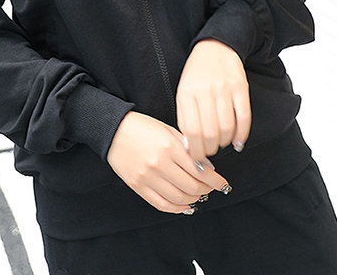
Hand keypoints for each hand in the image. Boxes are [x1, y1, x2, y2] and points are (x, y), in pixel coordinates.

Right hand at [106, 111, 228, 213]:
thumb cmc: (143, 127)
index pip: (199, 170)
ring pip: (178, 198)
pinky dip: (177, 208)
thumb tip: (206, 167)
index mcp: (169, 146)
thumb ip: (187, 148)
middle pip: (191, 186)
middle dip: (207, 190)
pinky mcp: (138, 186)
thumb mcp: (168, 130)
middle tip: (213, 188)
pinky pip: (161, 204)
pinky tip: (185, 205)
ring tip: (200, 195)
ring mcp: (148, 177)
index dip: (215, 180)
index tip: (223, 183)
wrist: (114, 131)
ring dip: (194, 199)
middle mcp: (159, 164)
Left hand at [176, 39, 250, 163]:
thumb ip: (185, 118)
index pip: (191, 131)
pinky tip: (237, 141)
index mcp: (187, 93)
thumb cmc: (196, 75)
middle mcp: (206, 91)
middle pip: (210, 133)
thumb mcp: (183, 93)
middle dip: (210, 149)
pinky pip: (244, 118)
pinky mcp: (241, 88)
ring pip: (227, 128)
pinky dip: (242, 135)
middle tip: (209, 152)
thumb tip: (191, 147)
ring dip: (224, 143)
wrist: (215, 47)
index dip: (196, 151)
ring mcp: (224, 89)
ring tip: (220, 143)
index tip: (198, 159)